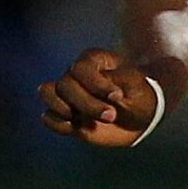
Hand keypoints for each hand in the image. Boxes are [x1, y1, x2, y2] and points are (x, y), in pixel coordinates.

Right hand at [38, 48, 160, 146]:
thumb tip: (105, 89)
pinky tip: (76, 128)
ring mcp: (68, 95)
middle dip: (87, 104)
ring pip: (48, 93)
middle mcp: (76, 74)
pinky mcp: (64, 115)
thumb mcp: (137, 85)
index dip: (95, 84)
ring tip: (82, 120)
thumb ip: (119, 81)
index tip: (117, 97)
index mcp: (94, 60)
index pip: (81, 68)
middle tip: (111, 116)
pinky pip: (47, 117)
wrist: (140, 120)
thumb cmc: (139, 96)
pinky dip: (58, 124)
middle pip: (65, 84)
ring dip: (64, 109)